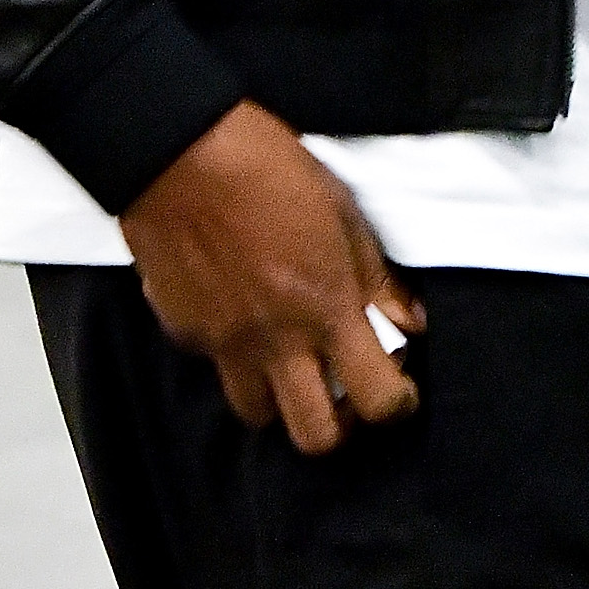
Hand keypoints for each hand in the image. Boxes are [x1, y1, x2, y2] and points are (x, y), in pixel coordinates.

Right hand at [118, 101, 424, 453]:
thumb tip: (410, 323)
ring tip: (290, 359)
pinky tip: (241, 313)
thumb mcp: (342, 210)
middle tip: (343, 388)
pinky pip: (218, 366)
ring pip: (258, 414)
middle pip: (314, 437)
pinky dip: (236, 354)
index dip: (398, 404)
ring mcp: (226, 343)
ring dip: (280, 397)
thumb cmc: (270, 166)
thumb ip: (376, 277)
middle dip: (337, 425)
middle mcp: (277, 340)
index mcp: (325, 307)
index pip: (375, 397)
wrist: (178, 151)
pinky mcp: (184, 332)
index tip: (399, 389)